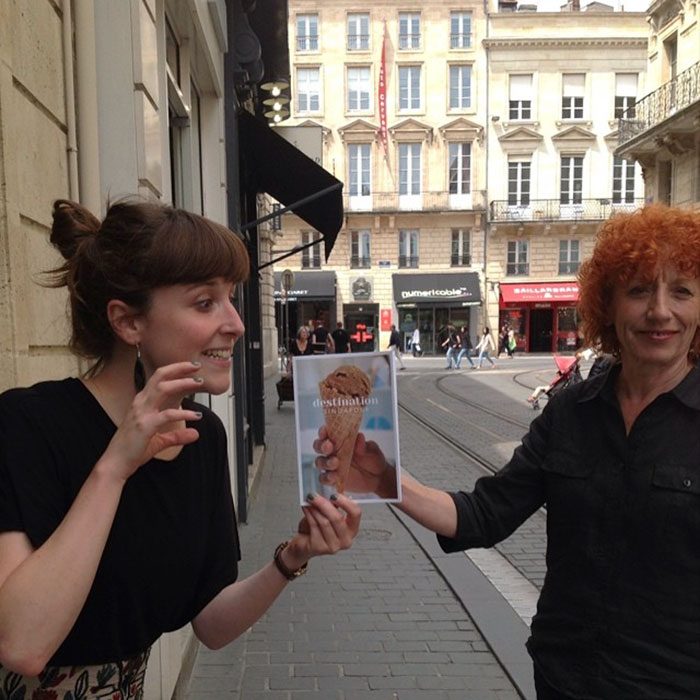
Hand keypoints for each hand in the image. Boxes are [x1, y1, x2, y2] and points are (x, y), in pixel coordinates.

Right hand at [98, 362, 203, 481]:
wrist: (115, 464)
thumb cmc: (131, 450)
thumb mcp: (159, 441)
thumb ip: (177, 436)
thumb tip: (195, 434)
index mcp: (141, 402)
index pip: (158, 378)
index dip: (174, 369)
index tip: (191, 367)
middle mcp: (140, 403)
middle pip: (160, 376)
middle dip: (179, 368)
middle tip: (197, 366)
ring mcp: (141, 413)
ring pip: (163, 389)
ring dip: (182, 383)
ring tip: (198, 383)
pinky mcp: (145, 426)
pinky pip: (167, 415)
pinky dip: (183, 413)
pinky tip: (196, 415)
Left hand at [281, 494, 361, 570]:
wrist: (304, 545)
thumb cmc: (317, 529)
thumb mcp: (328, 515)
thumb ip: (332, 505)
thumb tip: (327, 492)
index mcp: (352, 530)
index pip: (356, 514)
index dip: (346, 502)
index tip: (334, 495)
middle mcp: (345, 540)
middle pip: (337, 518)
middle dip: (324, 504)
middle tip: (314, 495)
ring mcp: (333, 546)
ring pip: (324, 522)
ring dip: (315, 508)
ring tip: (309, 500)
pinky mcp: (320, 548)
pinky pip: (314, 526)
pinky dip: (309, 514)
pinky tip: (306, 508)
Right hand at [313, 426, 396, 498]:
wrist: (378, 477)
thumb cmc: (373, 458)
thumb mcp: (372, 450)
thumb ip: (364, 445)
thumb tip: (359, 437)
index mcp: (340, 440)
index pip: (327, 433)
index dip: (323, 432)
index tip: (325, 431)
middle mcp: (333, 451)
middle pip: (319, 447)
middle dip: (321, 446)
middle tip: (329, 447)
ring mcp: (331, 465)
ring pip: (319, 462)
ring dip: (325, 462)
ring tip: (335, 463)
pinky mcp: (333, 479)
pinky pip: (323, 478)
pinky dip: (326, 477)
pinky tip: (334, 476)